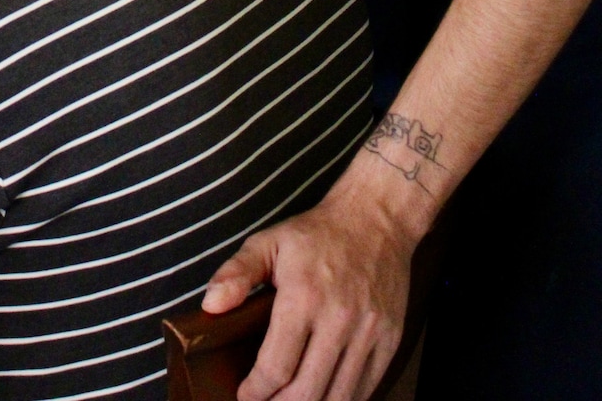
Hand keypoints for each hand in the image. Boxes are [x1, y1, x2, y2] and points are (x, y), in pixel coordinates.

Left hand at [202, 176, 416, 400]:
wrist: (375, 218)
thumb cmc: (317, 234)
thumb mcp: (268, 242)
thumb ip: (236, 274)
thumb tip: (210, 305)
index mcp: (303, 296)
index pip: (276, 368)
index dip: (255, 391)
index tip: (245, 394)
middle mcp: (339, 318)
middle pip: (306, 392)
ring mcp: (369, 332)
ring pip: (338, 398)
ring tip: (291, 398)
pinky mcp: (390, 339)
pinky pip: (366, 388)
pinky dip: (342, 399)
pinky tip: (323, 391)